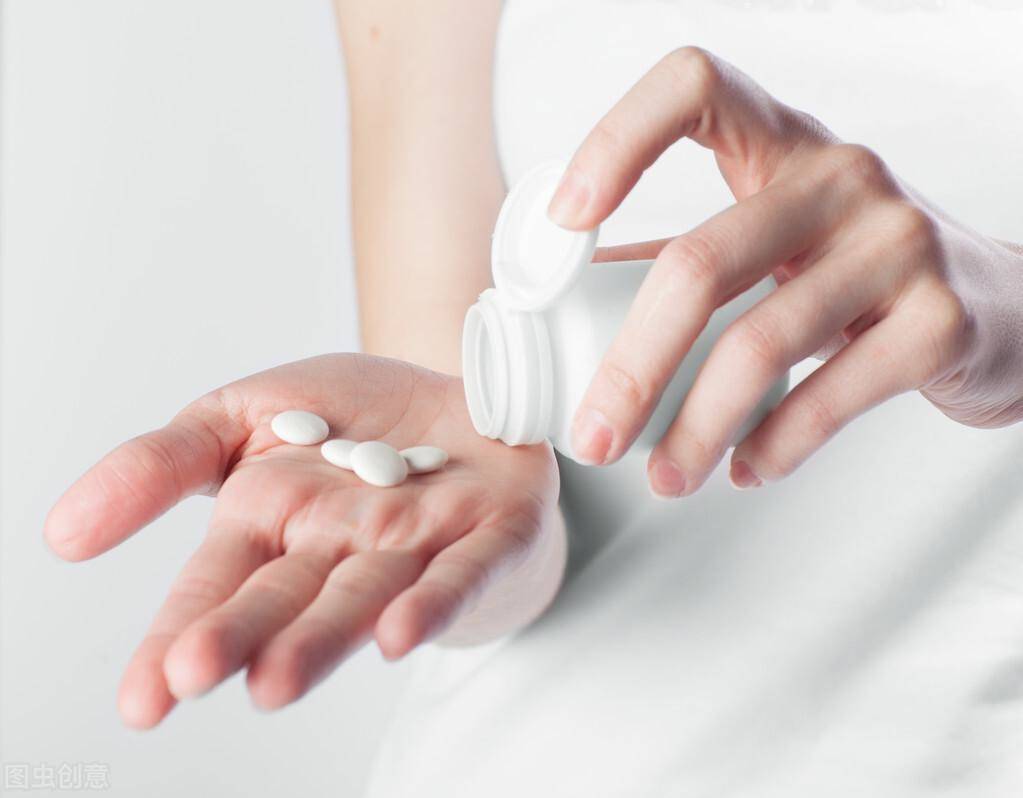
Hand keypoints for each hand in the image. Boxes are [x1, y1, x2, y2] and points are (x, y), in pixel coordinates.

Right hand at [44, 354, 558, 727]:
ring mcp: (420, 544)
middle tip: (199, 674)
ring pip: (367, 595)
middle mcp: (342, 546)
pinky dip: (433, 600)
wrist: (459, 397)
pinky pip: (462, 571)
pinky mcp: (492, 531)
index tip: (144, 698)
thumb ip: (164, 463)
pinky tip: (398, 630)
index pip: (217, 585)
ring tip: (277, 679)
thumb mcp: (242, 416)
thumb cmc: (353, 416)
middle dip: (246, 634)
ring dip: (325, 637)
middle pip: (288, 596)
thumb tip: (62, 533)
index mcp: (276, 522)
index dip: (179, 634)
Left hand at [548, 46, 1022, 495]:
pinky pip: (831, 396)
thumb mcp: (771, 240)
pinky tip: (743, 468)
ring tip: (664, 479)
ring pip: (760, 342)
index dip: (617, 140)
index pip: (694, 87)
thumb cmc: (854, 272)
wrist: (999, 309)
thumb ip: (679, 260)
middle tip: (593, 436)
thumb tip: (565, 301)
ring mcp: (898, 243)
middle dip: (631, 368)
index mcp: (781, 143)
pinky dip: (773, 445)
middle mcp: (841, 176)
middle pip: (700, 263)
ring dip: (694, 428)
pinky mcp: (940, 320)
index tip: (565, 221)